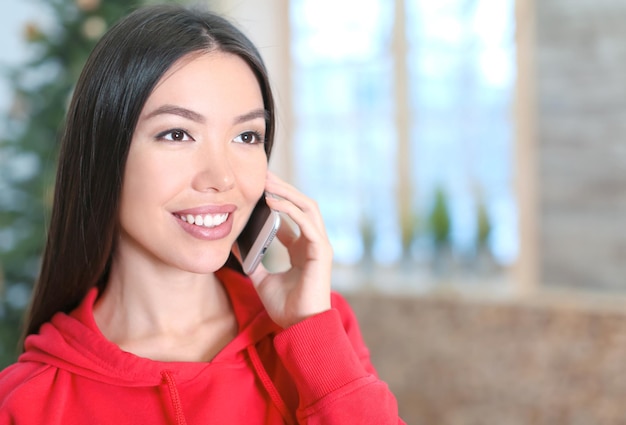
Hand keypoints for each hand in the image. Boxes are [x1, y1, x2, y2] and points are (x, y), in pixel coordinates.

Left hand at [246, 172, 332, 327]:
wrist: (299, 327)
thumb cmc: (285, 307)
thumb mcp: (261, 279)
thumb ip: (252, 260)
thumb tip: (233, 245)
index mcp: (301, 248)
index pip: (291, 215)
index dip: (276, 199)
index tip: (258, 187)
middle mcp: (312, 243)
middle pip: (300, 205)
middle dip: (282, 188)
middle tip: (262, 174)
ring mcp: (319, 246)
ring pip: (307, 207)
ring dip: (287, 192)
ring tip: (268, 181)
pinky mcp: (321, 251)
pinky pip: (307, 223)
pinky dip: (290, 209)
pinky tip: (272, 201)